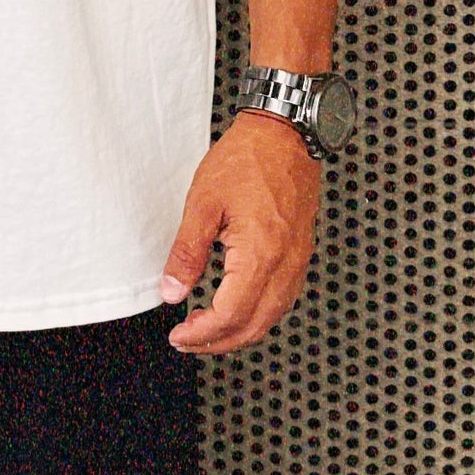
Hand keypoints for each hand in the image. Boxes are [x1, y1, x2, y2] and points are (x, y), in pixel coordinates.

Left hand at [161, 115, 322, 353]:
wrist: (285, 133)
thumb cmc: (247, 158)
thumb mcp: (203, 203)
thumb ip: (187, 253)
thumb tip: (172, 292)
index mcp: (260, 253)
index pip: (231, 315)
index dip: (202, 334)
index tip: (179, 335)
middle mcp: (286, 263)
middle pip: (254, 326)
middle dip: (218, 342)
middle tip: (189, 339)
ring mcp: (298, 259)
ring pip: (272, 317)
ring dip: (239, 331)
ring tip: (208, 328)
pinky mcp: (301, 252)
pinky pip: (283, 298)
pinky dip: (259, 314)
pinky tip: (238, 307)